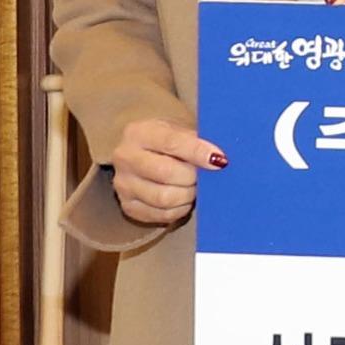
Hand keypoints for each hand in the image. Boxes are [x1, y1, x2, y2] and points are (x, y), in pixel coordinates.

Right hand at [109, 117, 225, 225]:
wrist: (142, 153)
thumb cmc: (168, 140)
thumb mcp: (179, 129)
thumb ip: (197, 140)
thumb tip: (220, 159)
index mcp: (139, 132)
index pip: (171, 142)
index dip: (198, 152)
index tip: (220, 161)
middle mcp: (126, 157)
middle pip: (166, 173)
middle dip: (194, 178)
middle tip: (208, 177)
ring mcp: (124, 184)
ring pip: (164, 198)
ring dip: (188, 195)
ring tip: (196, 188)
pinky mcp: (128, 206)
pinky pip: (161, 215)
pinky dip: (180, 209)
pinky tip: (185, 199)